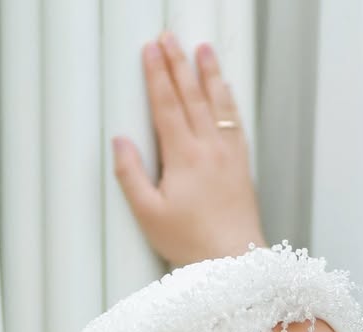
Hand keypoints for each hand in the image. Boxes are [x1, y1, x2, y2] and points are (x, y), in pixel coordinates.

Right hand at [112, 33, 266, 267]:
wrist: (234, 262)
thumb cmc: (192, 244)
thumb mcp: (149, 215)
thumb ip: (130, 175)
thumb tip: (120, 141)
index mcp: (183, 157)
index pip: (166, 105)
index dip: (156, 74)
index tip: (149, 50)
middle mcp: (209, 149)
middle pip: (191, 95)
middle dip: (178, 63)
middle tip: (169, 38)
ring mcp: (229, 155)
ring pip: (218, 103)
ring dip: (209, 73)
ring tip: (202, 49)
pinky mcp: (242, 166)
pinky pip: (235, 122)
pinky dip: (229, 101)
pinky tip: (226, 90)